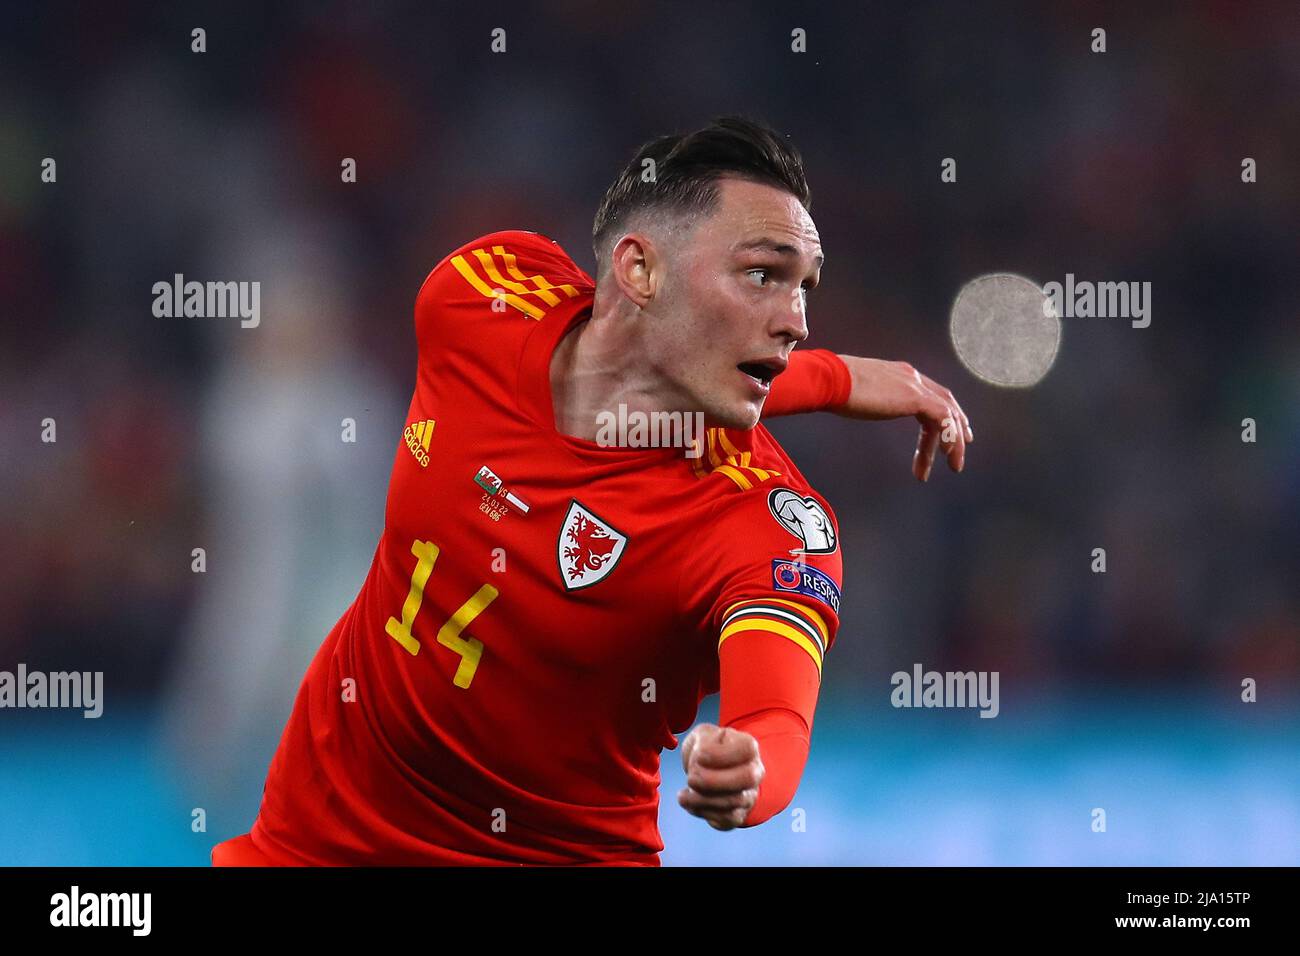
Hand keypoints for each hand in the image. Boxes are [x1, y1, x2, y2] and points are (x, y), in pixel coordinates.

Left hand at [677, 723, 763, 830]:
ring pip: (733, 802)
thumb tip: (699, 763)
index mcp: (749, 747)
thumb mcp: (703, 736)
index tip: (698, 756)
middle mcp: (755, 772)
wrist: (712, 767)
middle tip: (690, 779)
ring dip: (703, 800)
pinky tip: (689, 802)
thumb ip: (702, 743)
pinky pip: (725, 819)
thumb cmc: (707, 748)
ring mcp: (749, 795)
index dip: (720, 755)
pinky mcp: (738, 815)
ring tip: (682, 795)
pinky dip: (703, 812)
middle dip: (714, 781)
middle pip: (747, 778)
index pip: (746, 749)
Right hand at [835, 356, 972, 480]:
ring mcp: (914, 385)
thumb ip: (868, 400)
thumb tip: (858, 406)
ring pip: (947, 414)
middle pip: (944, 402)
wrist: (831, 379)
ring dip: (953, 442)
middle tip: (959, 449)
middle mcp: (911, 377)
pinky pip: (942, 419)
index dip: (942, 413)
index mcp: (898, 375)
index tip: (944, 432)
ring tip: (954, 465)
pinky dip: (949, 436)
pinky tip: (947, 454)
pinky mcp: (915, 397)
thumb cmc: (834, 387)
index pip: (929, 393)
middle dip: (956, 426)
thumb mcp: (858, 395)